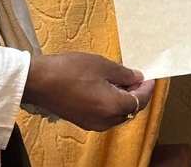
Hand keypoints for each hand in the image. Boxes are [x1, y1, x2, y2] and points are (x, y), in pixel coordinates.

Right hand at [22, 52, 154, 131]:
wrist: (39, 81)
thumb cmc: (70, 70)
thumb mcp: (102, 66)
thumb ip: (124, 74)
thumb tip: (137, 78)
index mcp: (113, 107)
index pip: (139, 100)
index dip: (147, 88)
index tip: (151, 77)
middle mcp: (106, 121)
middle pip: (130, 110)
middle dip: (137, 94)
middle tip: (137, 76)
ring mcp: (93, 124)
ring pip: (118, 114)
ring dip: (124, 99)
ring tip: (122, 80)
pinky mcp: (83, 121)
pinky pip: (106, 115)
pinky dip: (112, 104)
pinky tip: (107, 88)